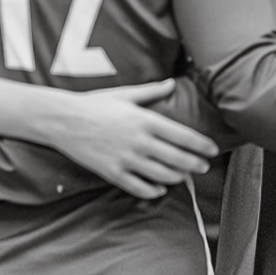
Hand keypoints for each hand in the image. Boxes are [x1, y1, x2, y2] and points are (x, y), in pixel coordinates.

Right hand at [41, 79, 218, 199]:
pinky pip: (139, 187)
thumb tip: (171, 84)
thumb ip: (151, 92)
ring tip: (184, 176)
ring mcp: (126, 159)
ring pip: (162, 175)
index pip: (183, 137)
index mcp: (145, 121)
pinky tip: (160, 188)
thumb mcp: (125, 95)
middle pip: (178, 159)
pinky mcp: (113, 173)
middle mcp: (140, 142)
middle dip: (195, 165)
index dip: (201, 146)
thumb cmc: (94, 104)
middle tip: (205, 167)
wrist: (63, 120)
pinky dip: (154, 190)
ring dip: (178, 178)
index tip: (212, 150)